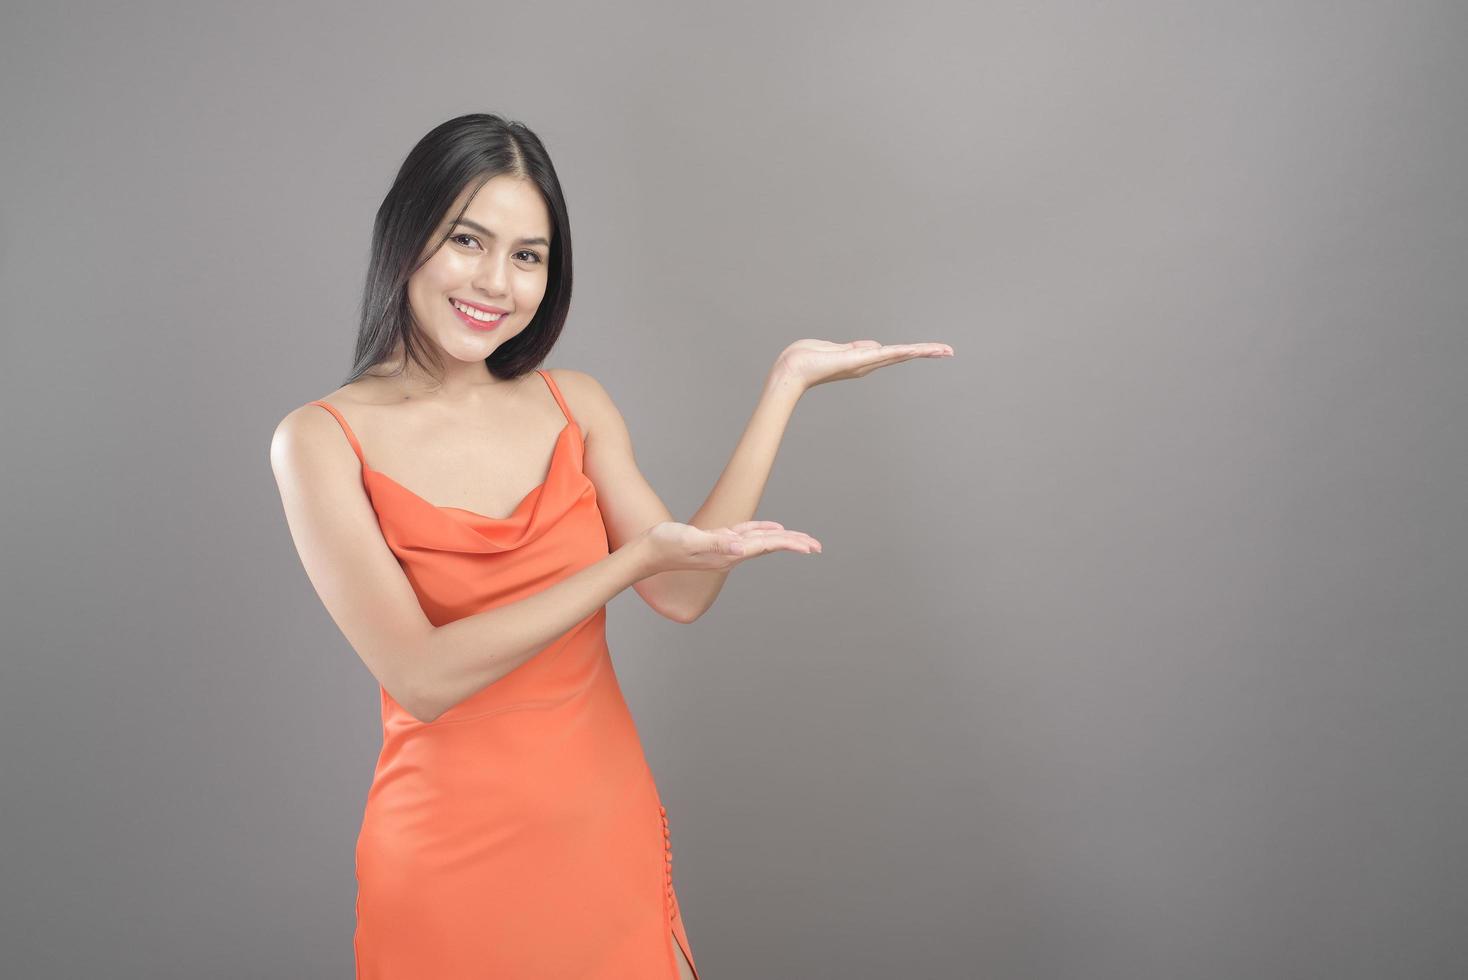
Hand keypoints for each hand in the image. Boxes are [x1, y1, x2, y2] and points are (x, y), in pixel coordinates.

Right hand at [637, 520, 821, 574]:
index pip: (767, 546)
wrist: (648, 552)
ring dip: (782, 539)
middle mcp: (731, 553)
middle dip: (794, 544)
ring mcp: (725, 548)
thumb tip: (741, 549)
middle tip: (818, 546)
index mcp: (729, 553)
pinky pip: (746, 535)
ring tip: (803, 541)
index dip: (790, 544)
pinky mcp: (717, 541)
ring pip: (761, 541)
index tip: (810, 547)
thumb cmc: (666, 545)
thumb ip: (717, 544)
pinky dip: (762, 530)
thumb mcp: (692, 540)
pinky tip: (771, 529)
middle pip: (770, 545)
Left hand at [772, 338, 954, 392]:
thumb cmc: (805, 359)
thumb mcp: (834, 348)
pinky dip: (901, 351)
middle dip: (926, 353)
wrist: (791, 369)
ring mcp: (864, 363)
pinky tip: (917, 349)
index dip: (913, 351)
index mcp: (861, 359)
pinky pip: (883, 354)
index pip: (892, 353)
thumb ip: (854, 346)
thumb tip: (874, 345)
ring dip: (922, 351)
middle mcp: (866, 364)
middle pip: (902, 356)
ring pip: (899, 355)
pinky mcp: (858, 359)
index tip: (932, 350)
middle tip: (949, 351)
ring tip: (944, 349)